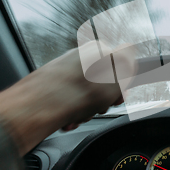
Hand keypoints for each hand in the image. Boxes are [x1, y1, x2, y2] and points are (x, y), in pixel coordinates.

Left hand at [0, 41, 136, 155]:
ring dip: (87, 110)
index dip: (121, 86)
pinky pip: (70, 102)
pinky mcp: (51, 87)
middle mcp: (79, 58)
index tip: (118, 97)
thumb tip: (130, 50)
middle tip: (98, 107)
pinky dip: (72, 112)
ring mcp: (64, 73)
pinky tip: (69, 118)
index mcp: (96, 50)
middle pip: (102, 84)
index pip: (118, 68)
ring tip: (80, 115)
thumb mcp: (116, 73)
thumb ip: (128, 59)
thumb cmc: (77, 91)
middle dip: (102, 101)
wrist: (39, 107)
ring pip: (86, 96)